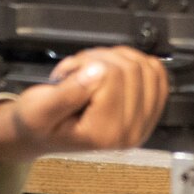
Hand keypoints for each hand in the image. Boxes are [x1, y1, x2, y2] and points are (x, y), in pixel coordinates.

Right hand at [0, 47, 169, 165]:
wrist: (41, 134)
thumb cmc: (36, 122)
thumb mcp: (39, 109)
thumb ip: (67, 94)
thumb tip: (98, 72)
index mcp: (104, 133)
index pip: (112, 75)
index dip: (86, 64)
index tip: (66, 74)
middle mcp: (130, 132)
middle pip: (132, 69)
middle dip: (100, 59)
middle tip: (77, 72)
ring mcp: (143, 124)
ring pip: (146, 66)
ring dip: (116, 59)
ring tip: (91, 72)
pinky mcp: (149, 112)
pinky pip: (158, 75)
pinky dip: (136, 63)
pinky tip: (113, 71)